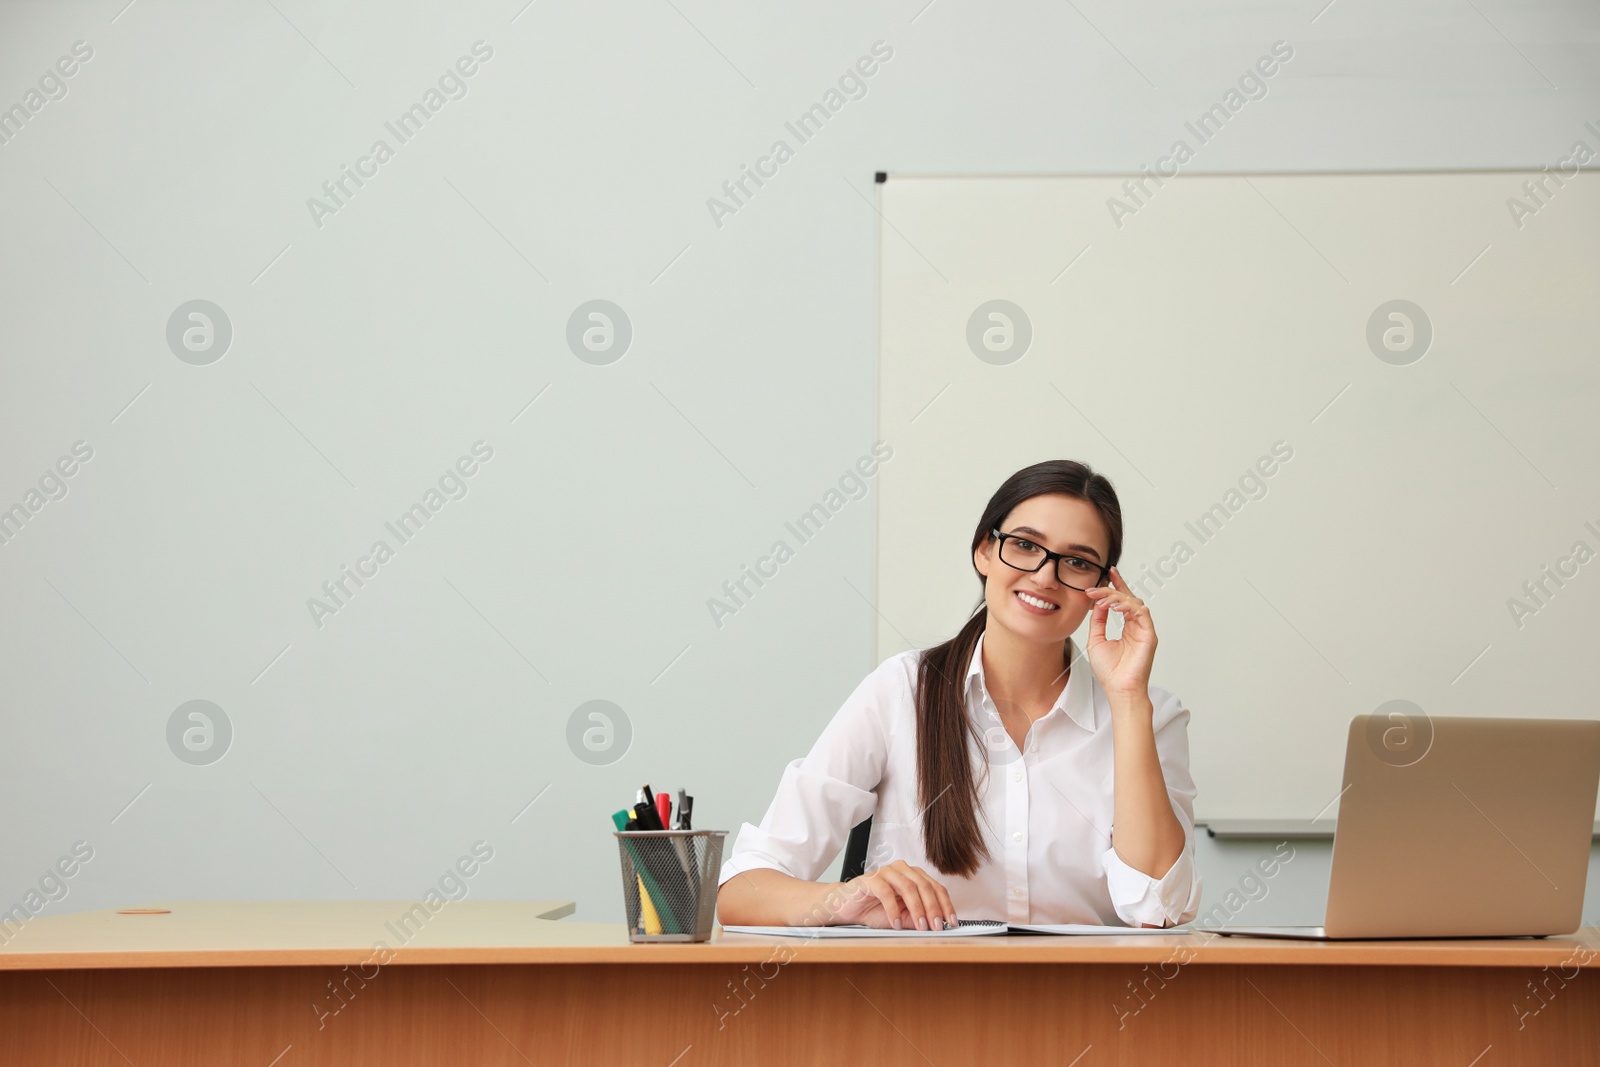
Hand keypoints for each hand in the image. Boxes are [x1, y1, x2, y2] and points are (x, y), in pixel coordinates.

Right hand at [831, 860, 957, 930]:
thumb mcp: (902, 918)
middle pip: (925, 886)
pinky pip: (887, 892)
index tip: (951, 922)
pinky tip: (895, 924)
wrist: (847, 907)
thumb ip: (917, 919)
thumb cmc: (874, 910)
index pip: (936, 888)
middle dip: (933, 909)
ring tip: (920, 927)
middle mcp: (902, 870)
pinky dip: (893, 910)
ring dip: (917, 909)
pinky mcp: (871, 878)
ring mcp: (886, 872)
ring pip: (909, 887)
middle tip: (936, 927)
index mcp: (913, 876)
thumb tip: (937, 926)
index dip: (945, 905)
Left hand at [1084, 565, 1156, 697]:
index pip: (1123, 601)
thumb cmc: (1109, 671)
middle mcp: (1137, 626)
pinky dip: (1128, 606)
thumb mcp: (1096, 640)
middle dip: (1112, 589)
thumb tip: (1098, 603)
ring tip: (1102, 600)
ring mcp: (1144, 630)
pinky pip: (1141, 613)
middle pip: (1129, 598)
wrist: (1118, 689)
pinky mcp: (1149, 635)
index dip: (1117, 585)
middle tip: (1095, 588)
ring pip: (1135, 602)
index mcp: (1127, 627)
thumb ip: (1098, 621)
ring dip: (1117, 597)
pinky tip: (1114, 606)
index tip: (1108, 572)